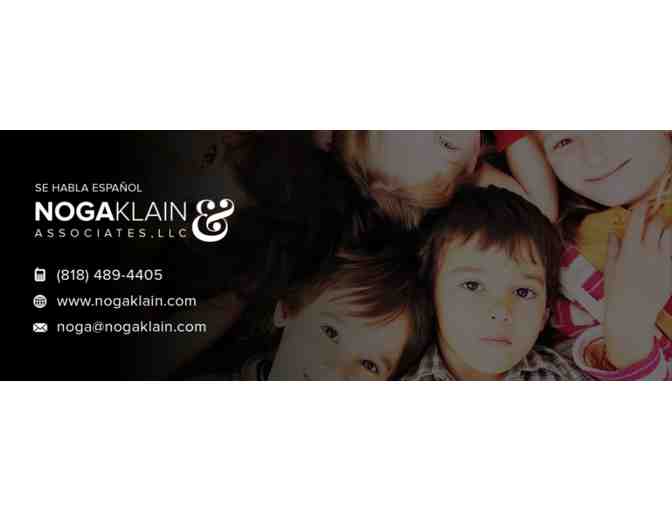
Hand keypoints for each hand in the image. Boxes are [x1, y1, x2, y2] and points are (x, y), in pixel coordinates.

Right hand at [604, 204, 671, 366]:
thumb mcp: (610, 270)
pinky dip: (671, 245)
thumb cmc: (616, 293)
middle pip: (657, 225)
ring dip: (666, 230)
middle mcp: (647, 253)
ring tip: (662, 231)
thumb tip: (615, 234)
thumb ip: (613, 249)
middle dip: (656, 217)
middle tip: (654, 216)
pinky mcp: (671, 271)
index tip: (643, 201)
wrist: (631, 315)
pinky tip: (666, 247)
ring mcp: (662, 262)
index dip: (641, 208)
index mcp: (629, 251)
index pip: (637, 222)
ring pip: (670, 235)